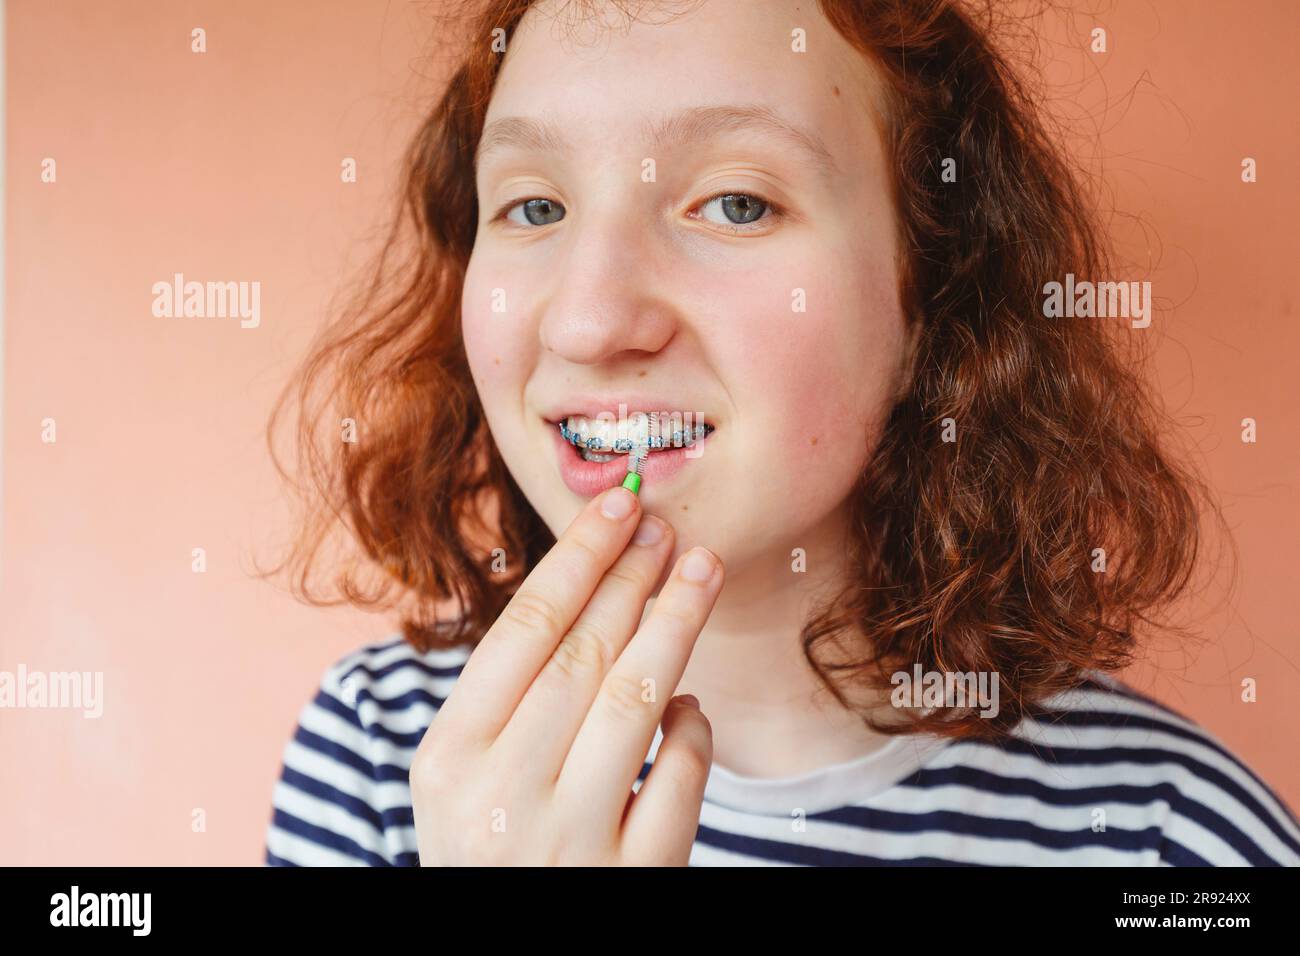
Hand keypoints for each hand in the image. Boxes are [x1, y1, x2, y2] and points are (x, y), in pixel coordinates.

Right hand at [410, 484, 724, 865]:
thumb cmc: (487, 853)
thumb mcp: (462, 781)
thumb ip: (505, 701)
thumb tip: (585, 592)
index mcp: (448, 758)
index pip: (522, 631)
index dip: (578, 559)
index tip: (619, 506)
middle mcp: (502, 795)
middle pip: (584, 653)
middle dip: (633, 577)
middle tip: (668, 527)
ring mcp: (568, 840)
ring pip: (637, 699)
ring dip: (676, 622)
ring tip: (702, 569)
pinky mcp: (631, 880)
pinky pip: (678, 781)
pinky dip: (692, 733)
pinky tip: (692, 706)